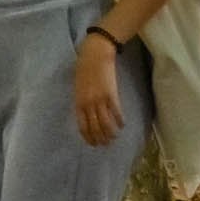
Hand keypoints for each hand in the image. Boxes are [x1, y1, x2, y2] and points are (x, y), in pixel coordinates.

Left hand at [71, 27, 126, 145]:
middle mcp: (88, 104)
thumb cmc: (83, 70)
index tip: (92, 143)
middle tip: (105, 144)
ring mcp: (100, 100)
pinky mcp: (111, 95)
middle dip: (100, 138)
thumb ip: (81, 101)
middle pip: (94, 127)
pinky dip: (119, 121)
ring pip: (106, 123)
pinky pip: (116, 112)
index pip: (82, 125)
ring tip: (114, 138)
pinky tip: (122, 125)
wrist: (94, 56)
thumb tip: (85, 114)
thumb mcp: (77, 87)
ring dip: (110, 133)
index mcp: (78, 102)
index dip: (88, 136)